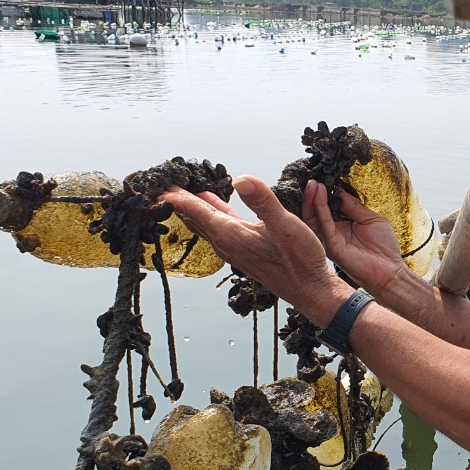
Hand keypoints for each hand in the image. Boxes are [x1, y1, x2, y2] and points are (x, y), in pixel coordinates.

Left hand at [162, 176, 350, 325]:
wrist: (311, 291)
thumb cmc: (300, 261)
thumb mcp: (286, 225)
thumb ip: (263, 201)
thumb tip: (241, 178)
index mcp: (231, 235)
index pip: (195, 210)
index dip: (176, 196)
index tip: (157, 184)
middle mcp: (227, 244)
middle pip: (194, 218)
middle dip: (177, 202)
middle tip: (160, 186)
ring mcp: (234, 250)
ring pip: (205, 225)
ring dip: (192, 209)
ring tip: (181, 195)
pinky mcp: (244, 252)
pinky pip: (218, 229)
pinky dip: (210, 215)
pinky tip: (214, 208)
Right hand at [301, 180, 407, 290]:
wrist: (391, 270)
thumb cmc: (384, 248)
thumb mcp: (371, 218)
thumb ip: (354, 206)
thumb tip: (339, 190)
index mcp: (341, 226)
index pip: (328, 206)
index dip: (325, 192)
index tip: (323, 176)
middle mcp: (333, 233)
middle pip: (315, 211)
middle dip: (313, 194)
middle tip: (312, 179)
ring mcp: (330, 240)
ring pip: (314, 217)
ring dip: (312, 199)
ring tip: (313, 184)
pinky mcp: (332, 247)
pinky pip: (323, 225)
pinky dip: (320, 208)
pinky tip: (320, 195)